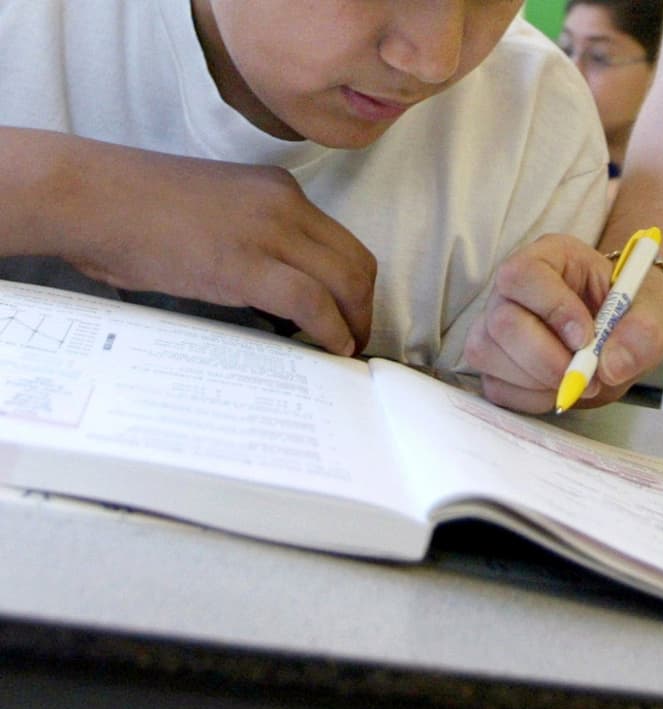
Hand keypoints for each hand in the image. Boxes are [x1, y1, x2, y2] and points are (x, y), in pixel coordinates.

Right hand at [51, 138, 374, 354]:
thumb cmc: (131, 210)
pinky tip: (331, 348)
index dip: (354, 284)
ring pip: (346, 281)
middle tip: (354, 340)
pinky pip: (312, 301)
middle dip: (364, 308)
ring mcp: (268, 231)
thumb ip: (251, 241)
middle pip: (356, 262)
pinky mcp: (246, 264)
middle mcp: (284, 204)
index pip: (341, 240)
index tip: (349, 313)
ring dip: (354, 324)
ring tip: (345, 351)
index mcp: (276, 190)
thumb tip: (271, 290)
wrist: (86, 195)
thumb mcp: (214, 213)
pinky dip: (332, 329)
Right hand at [463, 233, 662, 412]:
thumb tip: (610, 366)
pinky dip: (532, 398)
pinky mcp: (492, 363)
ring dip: (541, 380)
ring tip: (581, 379)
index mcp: (549, 257)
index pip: (524, 275)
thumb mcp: (654, 314)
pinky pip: (495, 387)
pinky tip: (559, 387)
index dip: (552, 309)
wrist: (620, 339)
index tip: (586, 338)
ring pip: (490, 355)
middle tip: (589, 375)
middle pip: (502, 322)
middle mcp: (513, 290)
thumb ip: (643, 333)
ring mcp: (495, 326)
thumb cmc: (631, 314)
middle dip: (547, 359)